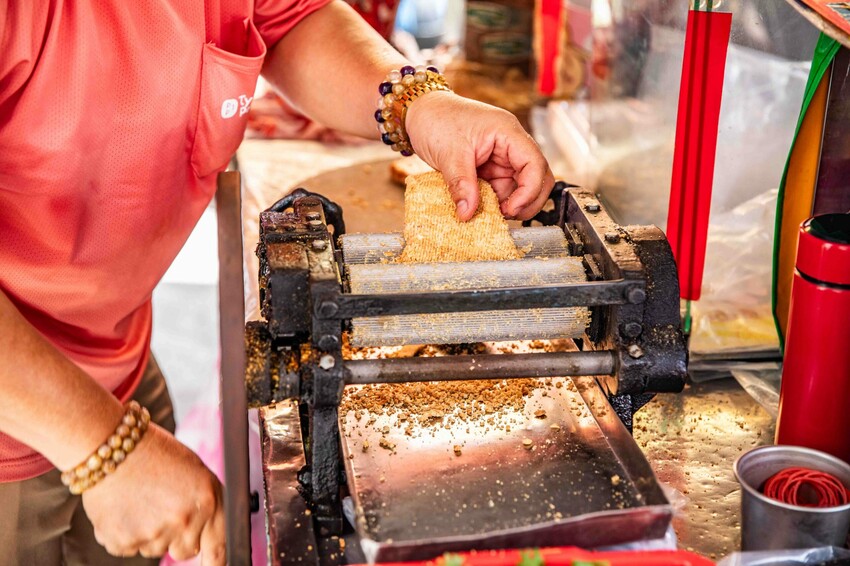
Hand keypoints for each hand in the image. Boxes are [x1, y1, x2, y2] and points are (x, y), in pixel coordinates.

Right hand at [82, 424, 224, 563]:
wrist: (111, 444)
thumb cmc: (154, 453)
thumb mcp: (194, 472)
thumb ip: (205, 504)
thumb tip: (210, 535)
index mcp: (207, 500)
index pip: (220, 546)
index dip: (217, 561)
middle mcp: (183, 520)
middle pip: (185, 551)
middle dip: (177, 537)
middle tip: (163, 509)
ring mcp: (153, 533)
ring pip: (155, 549)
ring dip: (149, 532)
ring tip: (140, 500)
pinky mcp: (123, 542)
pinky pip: (129, 548)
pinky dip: (125, 533)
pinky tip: (124, 506)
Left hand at [406, 91, 554, 221]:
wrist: (421, 113)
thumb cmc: (436, 119)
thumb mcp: (449, 154)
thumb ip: (461, 184)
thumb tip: (468, 213)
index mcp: (508, 132)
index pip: (534, 163)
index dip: (530, 190)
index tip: (511, 209)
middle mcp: (510, 145)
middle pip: (537, 177)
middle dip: (527, 201)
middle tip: (507, 217)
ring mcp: (501, 158)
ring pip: (518, 188)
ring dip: (508, 204)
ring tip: (489, 214)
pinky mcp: (490, 169)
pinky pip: (500, 190)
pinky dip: (495, 202)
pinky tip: (481, 209)